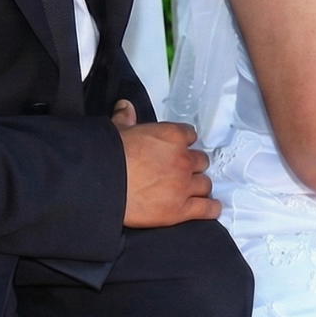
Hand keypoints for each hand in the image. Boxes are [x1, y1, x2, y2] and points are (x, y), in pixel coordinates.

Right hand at [113, 100, 220, 226]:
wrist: (103, 185)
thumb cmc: (109, 156)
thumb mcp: (117, 131)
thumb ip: (126, 118)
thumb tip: (126, 106)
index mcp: (172, 136)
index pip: (190, 135)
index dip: (184, 143)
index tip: (178, 149)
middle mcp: (183, 160)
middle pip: (201, 161)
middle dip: (192, 166)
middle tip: (181, 172)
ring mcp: (184, 185)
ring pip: (205, 184)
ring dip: (199, 186)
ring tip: (192, 190)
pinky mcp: (181, 210)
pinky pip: (206, 208)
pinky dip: (211, 208)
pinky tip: (212, 207)